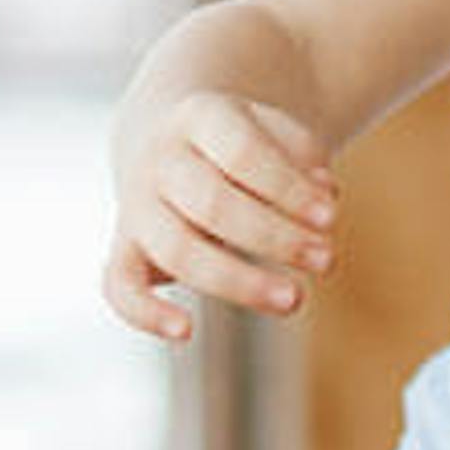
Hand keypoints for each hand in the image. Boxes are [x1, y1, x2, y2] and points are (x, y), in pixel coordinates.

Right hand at [103, 91, 338, 340]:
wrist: (173, 142)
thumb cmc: (243, 143)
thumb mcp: (276, 129)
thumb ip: (302, 155)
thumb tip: (323, 193)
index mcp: (200, 116)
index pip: (242, 153)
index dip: (288, 188)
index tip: (331, 217)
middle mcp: (161, 159)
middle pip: (212, 203)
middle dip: (275, 237)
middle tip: (327, 260)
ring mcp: (137, 205)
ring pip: (176, 249)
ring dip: (238, 281)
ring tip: (295, 300)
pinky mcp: (126, 249)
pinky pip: (118, 285)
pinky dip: (144, 313)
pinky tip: (185, 333)